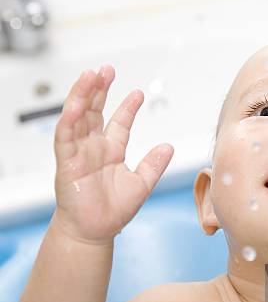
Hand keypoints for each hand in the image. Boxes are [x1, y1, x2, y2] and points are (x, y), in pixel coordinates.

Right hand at [53, 65, 173, 243]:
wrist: (95, 232)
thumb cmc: (113, 211)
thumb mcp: (141, 184)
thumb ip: (154, 165)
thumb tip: (168, 147)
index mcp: (111, 151)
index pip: (118, 122)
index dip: (127, 107)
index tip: (137, 92)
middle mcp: (93, 148)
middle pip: (95, 111)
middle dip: (99, 89)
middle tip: (106, 69)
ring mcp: (79, 153)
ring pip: (78, 117)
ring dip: (83, 95)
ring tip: (90, 76)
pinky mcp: (66, 163)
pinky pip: (66, 137)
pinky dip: (70, 120)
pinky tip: (77, 104)